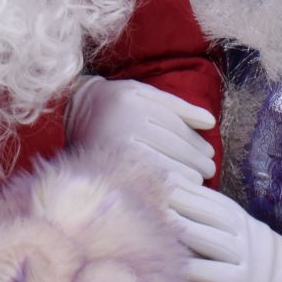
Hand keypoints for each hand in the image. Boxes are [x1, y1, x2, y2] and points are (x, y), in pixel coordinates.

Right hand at [65, 76, 216, 181]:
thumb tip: (211, 122)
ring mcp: (116, 147)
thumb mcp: (144, 93)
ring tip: (197, 180)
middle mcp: (125, 123)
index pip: (176, 128)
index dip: (196, 144)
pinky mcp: (109, 166)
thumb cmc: (116, 101)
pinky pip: (146, 179)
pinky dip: (166, 186)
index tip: (209, 154)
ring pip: (162, 165)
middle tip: (208, 170)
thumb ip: (177, 106)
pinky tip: (177, 188)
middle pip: (172, 148)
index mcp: (135, 102)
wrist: (71, 111)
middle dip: (196, 161)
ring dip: (186, 176)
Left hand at [168, 178, 281, 281]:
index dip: (194, 190)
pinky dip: (198, 268)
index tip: (170, 178)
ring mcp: (250, 260)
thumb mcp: (257, 241)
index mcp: (250, 225)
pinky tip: (179, 265)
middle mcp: (250, 238)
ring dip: (188, 229)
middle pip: (214, 215)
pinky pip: (218, 274)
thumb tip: (198, 217)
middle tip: (159, 192)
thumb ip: (233, 229)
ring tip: (164, 220)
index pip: (219, 202)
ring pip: (215, 240)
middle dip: (186, 201)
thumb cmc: (275, 271)